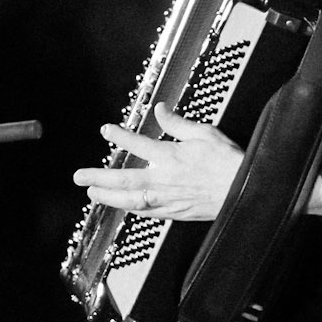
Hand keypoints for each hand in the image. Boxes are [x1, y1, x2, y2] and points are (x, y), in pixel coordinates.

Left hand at [73, 102, 243, 222]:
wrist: (242, 191)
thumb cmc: (227, 163)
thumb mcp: (204, 133)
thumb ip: (177, 123)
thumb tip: (160, 109)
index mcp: (170, 157)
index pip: (137, 144)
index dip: (119, 136)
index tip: (106, 131)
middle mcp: (163, 179)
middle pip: (123, 179)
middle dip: (98, 177)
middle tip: (79, 176)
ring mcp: (166, 199)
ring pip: (129, 200)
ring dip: (108, 197)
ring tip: (92, 194)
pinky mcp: (173, 212)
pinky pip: (145, 212)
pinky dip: (129, 209)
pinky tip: (122, 207)